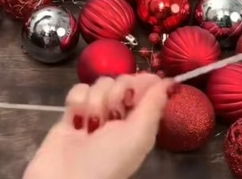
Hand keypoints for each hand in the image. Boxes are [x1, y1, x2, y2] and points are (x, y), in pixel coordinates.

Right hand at [24, 74, 173, 178]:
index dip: (143, 83)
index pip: (147, 89)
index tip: (137, 85)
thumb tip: (170, 81)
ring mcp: (95, 112)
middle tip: (112, 114)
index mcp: (141, 122)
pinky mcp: (71, 112)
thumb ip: (154, 105)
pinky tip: (76, 117)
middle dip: (117, 93)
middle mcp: (120, 116)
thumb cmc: (109, 159)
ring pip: (100, 84)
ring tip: (92, 124)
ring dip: (96, 100)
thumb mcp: (139, 134)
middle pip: (122, 82)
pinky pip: (79, 89)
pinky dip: (78, 100)